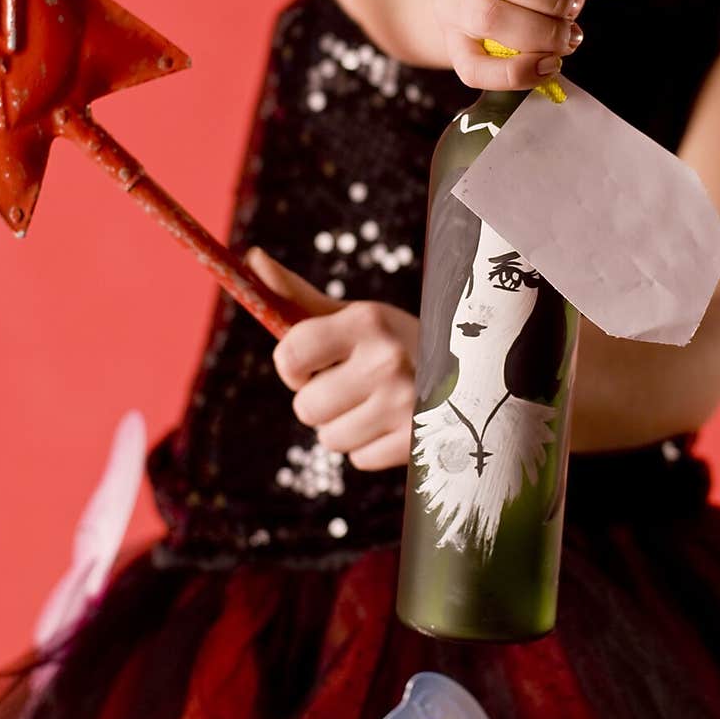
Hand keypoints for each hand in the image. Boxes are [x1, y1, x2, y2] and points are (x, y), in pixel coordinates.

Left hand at [246, 247, 418, 470]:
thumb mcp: (355, 315)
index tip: (309, 363)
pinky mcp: (417, 442)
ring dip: (343, 426)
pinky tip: (392, 424)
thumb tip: (252, 259)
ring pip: (329, 438)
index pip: (289, 354)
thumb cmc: (394, 342)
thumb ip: (299, 296)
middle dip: (320, 400)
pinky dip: (369, 447)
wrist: (467, 373)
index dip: (291, 366)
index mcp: (367, 322)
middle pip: (306, 406)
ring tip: (374, 404)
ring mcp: (405, 405)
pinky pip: (359, 459)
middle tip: (352, 384)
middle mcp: (387, 361)